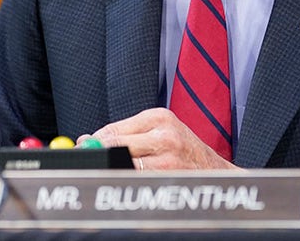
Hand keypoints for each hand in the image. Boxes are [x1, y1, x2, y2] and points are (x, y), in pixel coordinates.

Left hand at [81, 108, 239, 170]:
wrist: (216, 173)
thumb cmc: (185, 151)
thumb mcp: (160, 131)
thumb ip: (125, 133)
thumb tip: (85, 139)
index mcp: (159, 117)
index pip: (112, 129)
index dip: (93, 142)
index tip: (83, 149)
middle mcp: (164, 135)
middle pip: (114, 146)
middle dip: (99, 156)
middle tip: (88, 164)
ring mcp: (168, 159)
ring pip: (123, 164)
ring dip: (114, 169)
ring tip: (116, 172)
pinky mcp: (169, 178)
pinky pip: (136, 180)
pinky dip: (128, 181)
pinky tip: (133, 182)